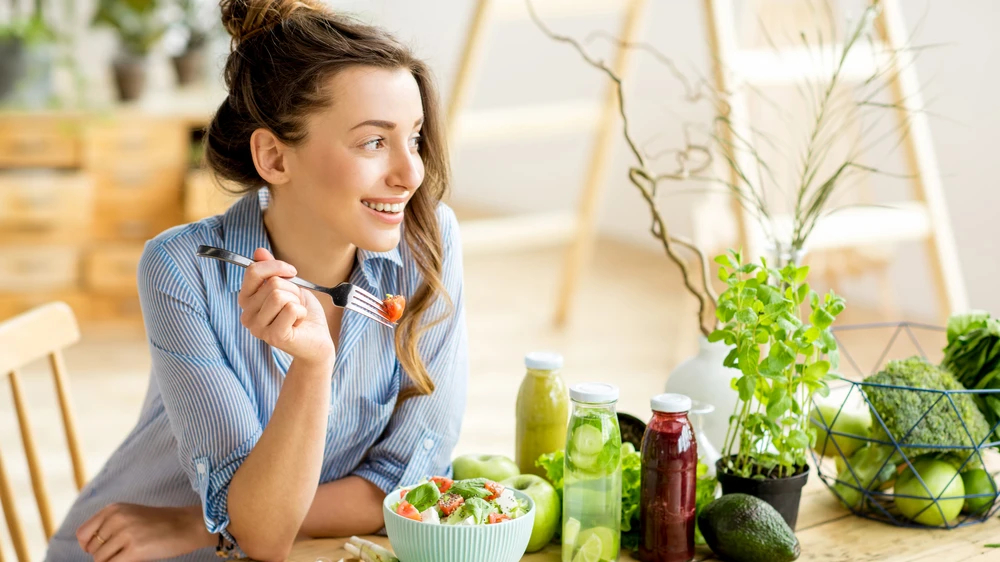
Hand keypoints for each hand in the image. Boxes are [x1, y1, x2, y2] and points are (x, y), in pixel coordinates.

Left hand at [76, 503, 213, 561]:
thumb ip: (109, 524)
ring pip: (100, 560)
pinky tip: (134, 558)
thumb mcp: (131, 515)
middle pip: (92, 549)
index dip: (88, 546)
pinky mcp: (135, 549)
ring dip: (113, 561)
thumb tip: (87, 546)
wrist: (188, 525)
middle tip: (123, 551)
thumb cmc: (161, 523)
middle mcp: (117, 518)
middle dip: (104, 555)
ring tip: (132, 553)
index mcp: (114, 509)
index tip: (101, 549)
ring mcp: (125, 533)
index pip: (83, 533)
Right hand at [238, 248, 334, 366]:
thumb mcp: (289, 286)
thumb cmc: (302, 314)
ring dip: (296, 301)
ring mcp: (258, 328)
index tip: (292, 272)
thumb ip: (271, 270)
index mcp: (247, 301)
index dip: (276, 266)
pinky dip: (301, 312)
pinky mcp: (273, 336)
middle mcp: (247, 315)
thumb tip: (258, 251)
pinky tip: (299, 322)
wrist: (317, 341)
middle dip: (292, 290)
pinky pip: (290, 309)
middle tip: (296, 304)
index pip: (253, 271)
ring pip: (279, 295)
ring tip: (297, 313)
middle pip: (272, 283)